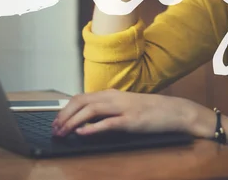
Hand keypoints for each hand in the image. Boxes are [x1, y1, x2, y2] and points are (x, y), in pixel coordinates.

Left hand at [51, 89, 202, 136]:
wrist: (174, 111)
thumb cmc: (149, 111)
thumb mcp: (124, 107)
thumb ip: (106, 111)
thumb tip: (86, 121)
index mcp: (111, 94)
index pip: (81, 97)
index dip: (65, 109)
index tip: (55, 122)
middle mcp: (114, 97)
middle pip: (81, 101)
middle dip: (64, 116)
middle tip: (54, 130)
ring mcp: (122, 108)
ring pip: (90, 110)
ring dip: (73, 122)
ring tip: (63, 133)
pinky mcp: (131, 121)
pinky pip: (108, 123)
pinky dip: (92, 128)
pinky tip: (81, 133)